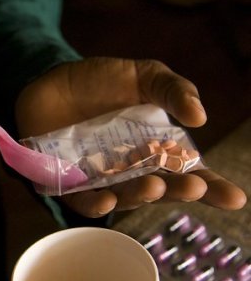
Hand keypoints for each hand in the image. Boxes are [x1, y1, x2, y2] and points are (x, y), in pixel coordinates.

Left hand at [15, 57, 246, 216]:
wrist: (49, 78)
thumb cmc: (100, 80)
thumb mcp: (144, 76)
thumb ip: (173, 90)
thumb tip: (200, 116)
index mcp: (155, 147)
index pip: (188, 171)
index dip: (211, 186)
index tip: (235, 199)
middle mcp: (131, 168)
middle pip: (160, 188)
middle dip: (178, 191)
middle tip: (193, 187)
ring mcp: (101, 178)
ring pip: (125, 197)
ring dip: (141, 196)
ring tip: (154, 185)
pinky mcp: (69, 183)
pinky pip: (83, 201)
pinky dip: (96, 204)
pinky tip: (108, 200)